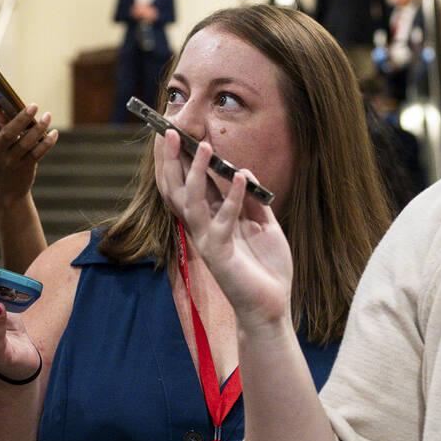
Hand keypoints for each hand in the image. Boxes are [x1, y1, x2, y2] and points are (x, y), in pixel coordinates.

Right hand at [0, 92, 57, 199]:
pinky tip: (54, 133)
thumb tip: (11, 101)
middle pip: (9, 132)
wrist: (7, 190)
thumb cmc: (4, 158)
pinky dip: (47, 143)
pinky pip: (37, 153)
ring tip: (48, 116)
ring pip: (25, 143)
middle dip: (21, 118)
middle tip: (34, 105)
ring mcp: (9, 160)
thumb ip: (2, 124)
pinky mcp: (23, 168)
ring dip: (38, 129)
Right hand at [153, 130, 291, 333]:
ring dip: (196, 173)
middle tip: (171, 132)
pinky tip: (243, 176)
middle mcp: (202, 228)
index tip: (176, 133)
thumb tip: (244, 172)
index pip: (187, 185)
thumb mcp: (264, 225)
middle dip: (173, 161)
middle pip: (178, 189)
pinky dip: (233, 197)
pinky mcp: (219, 254)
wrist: (270, 307)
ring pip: (192, 202)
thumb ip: (253, 201)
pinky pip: (223, 220)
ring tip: (203, 146)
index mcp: (210, 220)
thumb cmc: (265, 268)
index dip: (179, 160)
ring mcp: (207, 241)